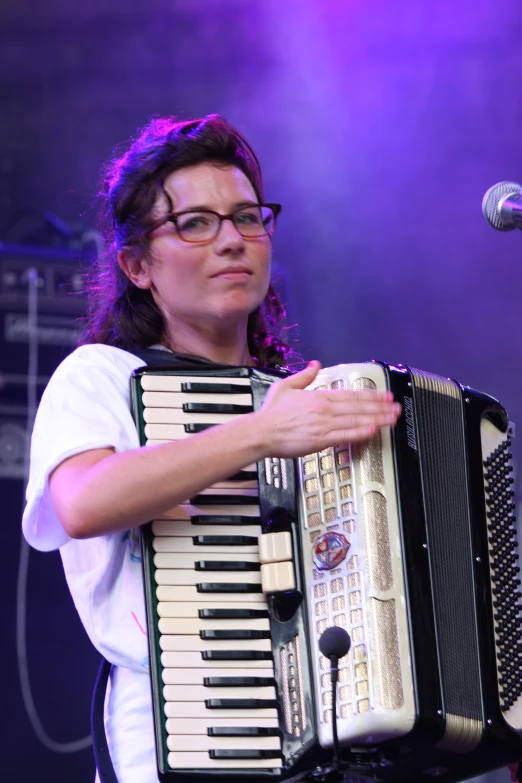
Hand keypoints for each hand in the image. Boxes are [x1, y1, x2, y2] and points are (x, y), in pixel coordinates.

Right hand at [255, 361, 400, 458]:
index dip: (371, 395)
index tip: (385, 396)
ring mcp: (323, 424)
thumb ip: (303, 375)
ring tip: (392, 419)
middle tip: (397, 408)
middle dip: (381, 407)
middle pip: (358, 407)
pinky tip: (372, 431)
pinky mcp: (320, 440)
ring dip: (377, 419)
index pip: (351, 394)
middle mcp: (324, 409)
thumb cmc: (271, 414)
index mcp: (318, 396)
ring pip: (356, 420)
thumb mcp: (285, 386)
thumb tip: (314, 364)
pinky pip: (344, 436)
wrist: (260, 432)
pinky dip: (360, 433)